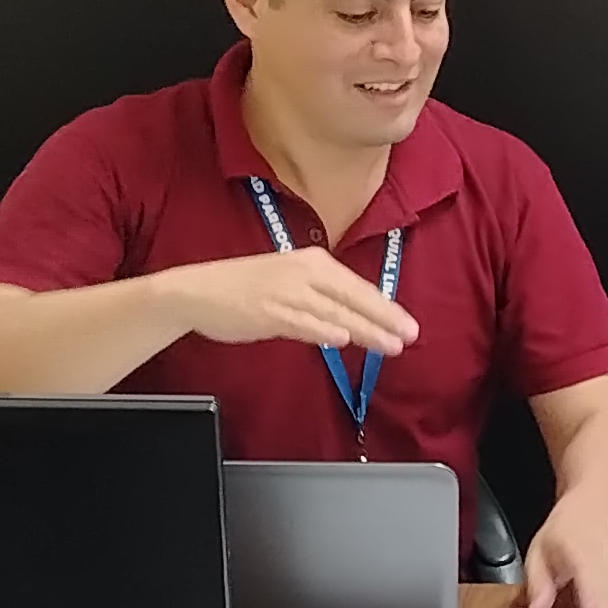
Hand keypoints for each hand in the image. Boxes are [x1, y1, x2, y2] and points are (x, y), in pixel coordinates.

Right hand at [159, 250, 419, 356]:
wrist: (197, 291)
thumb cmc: (243, 290)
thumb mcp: (288, 284)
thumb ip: (320, 300)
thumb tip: (350, 323)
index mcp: (312, 262)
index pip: (357, 287)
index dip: (385, 307)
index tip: (408, 324)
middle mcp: (303, 272)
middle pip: (352, 298)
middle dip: (384, 319)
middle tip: (410, 336)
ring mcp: (286, 291)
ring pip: (333, 313)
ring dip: (364, 330)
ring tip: (389, 345)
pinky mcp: (268, 311)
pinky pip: (302, 322)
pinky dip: (322, 330)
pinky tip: (342, 339)